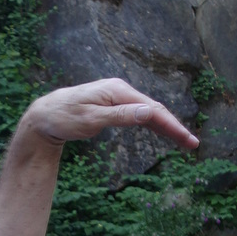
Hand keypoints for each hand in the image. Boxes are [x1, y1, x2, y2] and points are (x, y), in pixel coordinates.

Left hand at [25, 78, 199, 151]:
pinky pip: (137, 114)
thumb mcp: (91, 120)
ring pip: (147, 112)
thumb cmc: (63, 118)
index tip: (187, 140)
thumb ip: (121, 116)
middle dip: (174, 127)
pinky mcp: (112, 105)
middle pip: (154, 109)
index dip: (171, 125)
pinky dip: (151, 124)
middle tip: (192, 144)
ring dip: (165, 126)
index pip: (152, 109)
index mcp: (118, 91)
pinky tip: (161, 132)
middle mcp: (121, 90)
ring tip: (183, 141)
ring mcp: (117, 97)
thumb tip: (149, 112)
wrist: (44, 115)